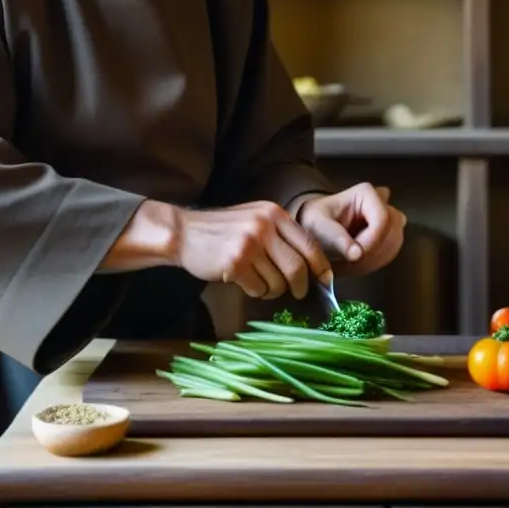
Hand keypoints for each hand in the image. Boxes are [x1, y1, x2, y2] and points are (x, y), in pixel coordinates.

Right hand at [171, 201, 332, 299]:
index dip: (320, 265)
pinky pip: (258, 288)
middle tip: (298, 292)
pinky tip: (246, 283)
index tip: (325, 279)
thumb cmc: (222, 230)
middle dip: (301, 285)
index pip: (309, 243)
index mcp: (274, 214)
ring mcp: (249, 245)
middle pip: (297, 266)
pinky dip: (257, 291)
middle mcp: (264, 227)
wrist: (183, 233)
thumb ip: (280, 234)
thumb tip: (309, 264)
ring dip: (274, 290)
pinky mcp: (234, 264)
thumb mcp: (255, 219)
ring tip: (262, 284)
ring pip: (278, 281)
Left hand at [297, 183, 406, 277]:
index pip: (382, 219)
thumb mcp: (319, 226)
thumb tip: (357, 254)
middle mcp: (382, 202)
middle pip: (392, 232)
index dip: (372, 241)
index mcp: (367, 193)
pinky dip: (375, 263)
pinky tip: (356, 265)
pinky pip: (391, 251)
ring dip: (374, 260)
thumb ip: (337, 238)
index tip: (354, 256)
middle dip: (373, 253)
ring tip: (349, 266)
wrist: (314, 226)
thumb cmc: (315, 220)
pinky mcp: (389, 233)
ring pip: (395, 243)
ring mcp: (388, 218)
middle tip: (350, 264)